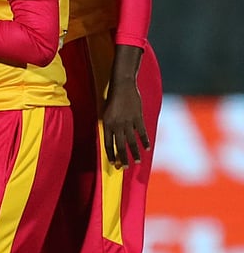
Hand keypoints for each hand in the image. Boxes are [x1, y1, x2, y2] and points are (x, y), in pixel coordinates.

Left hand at [102, 45, 150, 166]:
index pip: (107, 143)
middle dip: (122, 157)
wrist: (122, 84)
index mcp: (106, 123)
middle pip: (119, 145)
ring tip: (137, 162)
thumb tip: (113, 136)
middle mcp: (116, 125)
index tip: (113, 163)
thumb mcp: (106, 111)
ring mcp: (128, 122)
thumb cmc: (112, 97)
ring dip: (134, 153)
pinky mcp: (138, 118)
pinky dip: (144, 141)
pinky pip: (141, 132)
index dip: (110, 154)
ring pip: (131, 141)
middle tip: (125, 167)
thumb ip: (109, 124)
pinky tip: (147, 148)